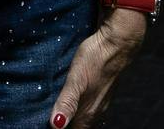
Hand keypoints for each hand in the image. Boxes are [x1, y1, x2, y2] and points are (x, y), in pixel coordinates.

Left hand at [49, 8, 146, 127]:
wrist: (116, 43)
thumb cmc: (95, 59)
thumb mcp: (76, 80)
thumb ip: (67, 103)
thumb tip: (56, 126)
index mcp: (88, 113)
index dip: (60, 128)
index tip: (48, 124)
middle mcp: (95, 111)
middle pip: (78, 127)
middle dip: (65, 124)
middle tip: (47, 116)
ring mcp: (100, 101)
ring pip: (83, 117)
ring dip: (72, 116)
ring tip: (57, 109)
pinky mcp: (101, 91)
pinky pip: (87, 106)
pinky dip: (77, 106)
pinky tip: (72, 98)